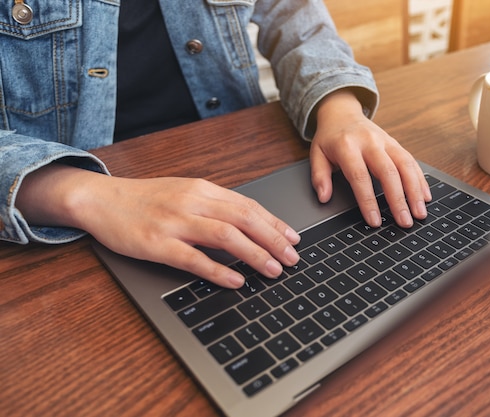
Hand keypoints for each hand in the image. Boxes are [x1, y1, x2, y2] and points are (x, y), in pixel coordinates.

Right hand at [16, 164, 300, 287]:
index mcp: (202, 189)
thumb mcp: (185, 192)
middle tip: (292, 258)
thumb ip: (215, 205)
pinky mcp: (157, 243)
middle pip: (244, 219)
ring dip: (254, 254)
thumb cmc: (146, 199)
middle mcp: (193, 202)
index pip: (248, 206)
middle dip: (273, 240)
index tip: (293, 238)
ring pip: (225, 236)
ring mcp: (175, 222)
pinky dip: (218, 270)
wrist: (102, 199)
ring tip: (274, 270)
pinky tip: (236, 280)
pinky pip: (193, 258)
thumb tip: (250, 223)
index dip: (274, 223)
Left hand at [310, 89, 431, 227]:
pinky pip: (411, 161)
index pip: (360, 177)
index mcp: (347, 146)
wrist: (342, 113)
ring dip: (415, 191)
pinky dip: (420, 179)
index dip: (368, 200)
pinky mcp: (396, 144)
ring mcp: (386, 141)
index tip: (375, 221)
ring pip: (405, 166)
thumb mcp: (316, 154)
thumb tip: (324, 198)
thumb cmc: (330, 138)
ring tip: (420, 213)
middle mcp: (370, 142)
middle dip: (398, 199)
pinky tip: (425, 196)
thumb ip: (319, 176)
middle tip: (404, 221)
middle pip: (388, 172)